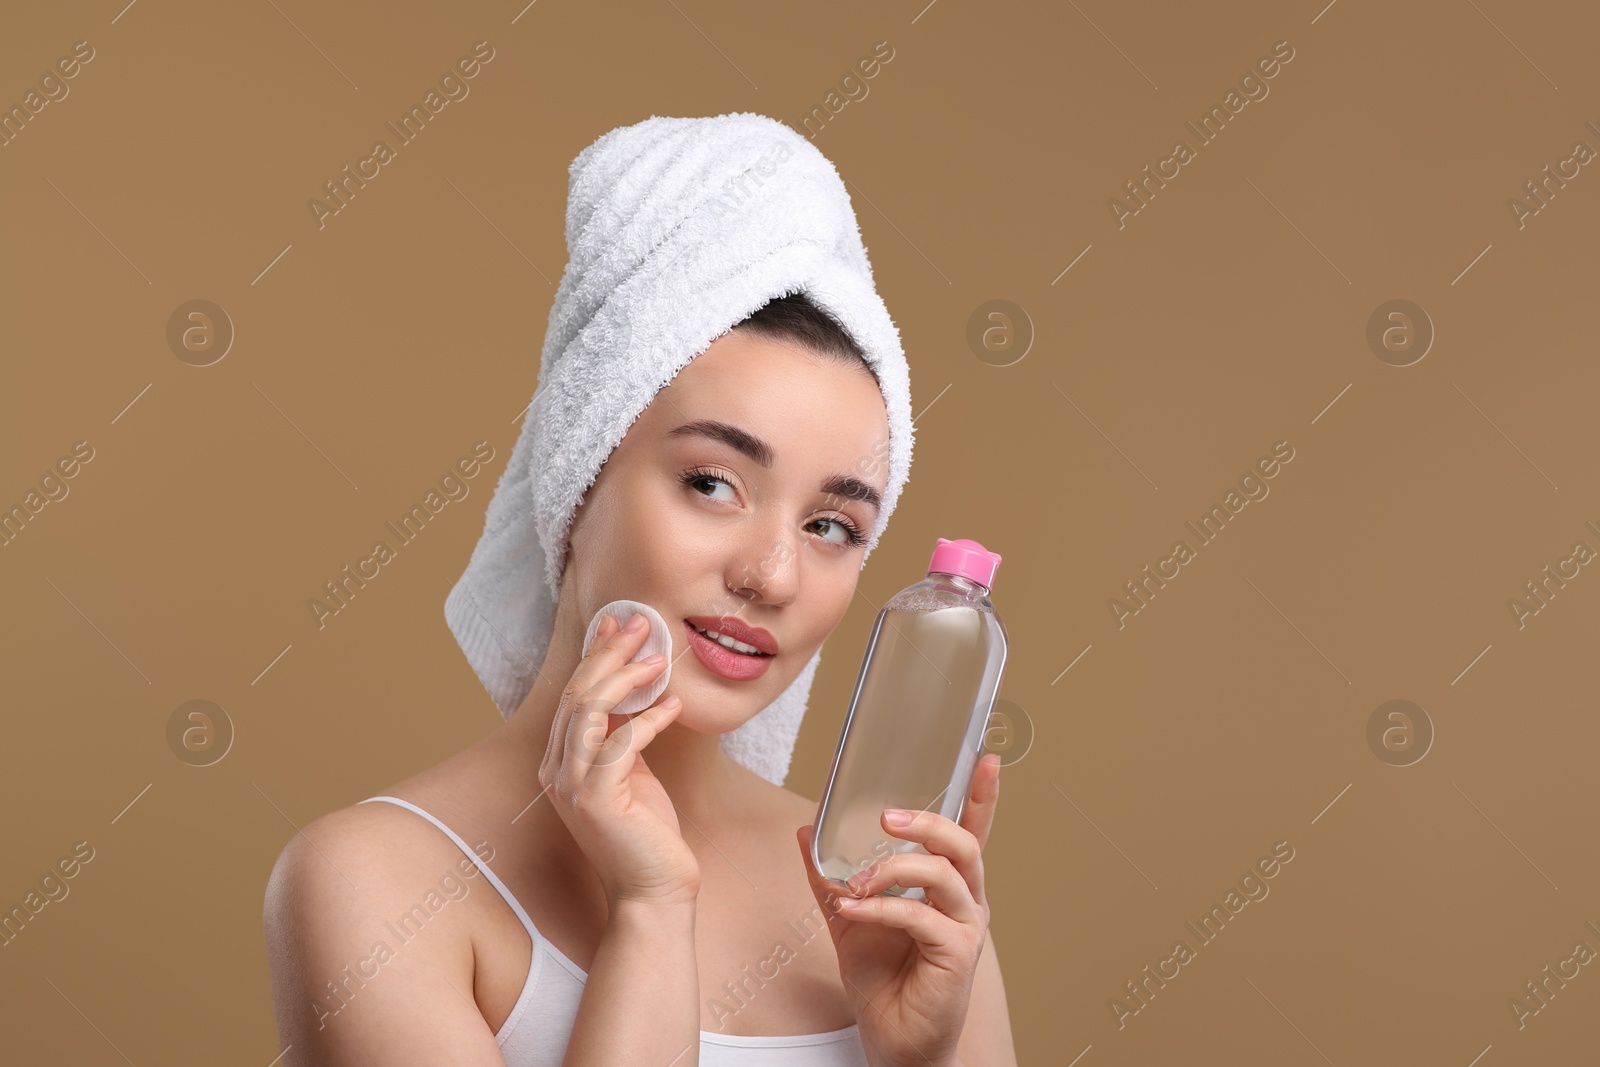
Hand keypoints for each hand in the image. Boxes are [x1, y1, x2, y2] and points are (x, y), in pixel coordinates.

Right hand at [539, 612, 698, 908]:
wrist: (653, 893)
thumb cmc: (647, 835)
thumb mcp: (633, 773)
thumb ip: (624, 736)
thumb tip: (634, 689)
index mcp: (560, 764)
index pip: (573, 695)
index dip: (594, 654)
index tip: (617, 622)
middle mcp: (557, 772)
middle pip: (577, 694)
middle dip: (608, 652)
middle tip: (639, 624)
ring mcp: (573, 787)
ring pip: (590, 710)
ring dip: (626, 677)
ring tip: (658, 659)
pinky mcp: (597, 800)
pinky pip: (621, 744)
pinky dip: (649, 720)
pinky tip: (673, 707)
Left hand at [796, 753, 1001, 1066]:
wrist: (892, 1040)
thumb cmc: (883, 980)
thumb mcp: (850, 917)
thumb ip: (831, 875)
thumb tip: (806, 831)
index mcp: (947, 887)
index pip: (971, 832)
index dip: (981, 796)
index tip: (985, 759)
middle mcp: (965, 902)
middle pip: (963, 844)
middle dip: (927, 822)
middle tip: (887, 817)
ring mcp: (965, 927)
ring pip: (945, 873)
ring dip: (897, 866)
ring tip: (859, 879)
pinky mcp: (956, 954)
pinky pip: (920, 915)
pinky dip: (881, 908)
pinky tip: (852, 910)